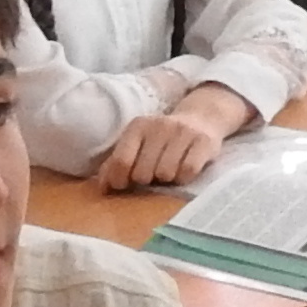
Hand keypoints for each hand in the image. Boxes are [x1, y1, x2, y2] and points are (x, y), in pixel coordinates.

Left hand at [97, 90, 254, 191]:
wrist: (202, 118)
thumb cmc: (162, 139)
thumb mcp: (137, 144)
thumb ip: (116, 164)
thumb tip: (103, 188)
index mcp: (138, 126)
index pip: (121, 161)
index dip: (119, 180)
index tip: (124, 184)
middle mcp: (159, 126)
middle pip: (142, 173)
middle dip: (146, 179)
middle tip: (153, 173)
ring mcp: (183, 132)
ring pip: (165, 174)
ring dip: (167, 179)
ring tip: (169, 169)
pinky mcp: (203, 142)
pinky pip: (188, 172)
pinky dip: (184, 177)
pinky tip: (184, 169)